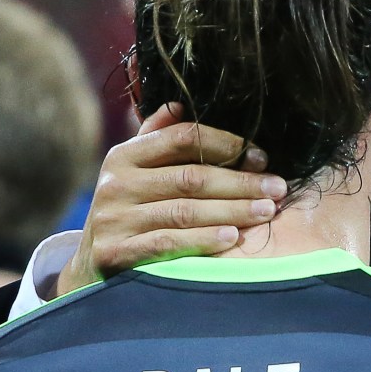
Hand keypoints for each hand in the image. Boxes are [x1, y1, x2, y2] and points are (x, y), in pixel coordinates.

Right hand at [56, 103, 286, 296]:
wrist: (91, 267)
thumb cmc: (130, 211)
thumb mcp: (136, 172)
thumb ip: (158, 139)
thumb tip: (181, 104)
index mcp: (125, 156)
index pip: (182, 137)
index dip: (226, 144)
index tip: (262, 157)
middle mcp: (116, 184)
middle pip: (191, 177)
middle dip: (241, 182)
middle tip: (278, 188)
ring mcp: (114, 219)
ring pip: (185, 211)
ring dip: (233, 210)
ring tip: (266, 211)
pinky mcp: (115, 253)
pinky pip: (167, 243)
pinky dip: (203, 239)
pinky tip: (232, 237)